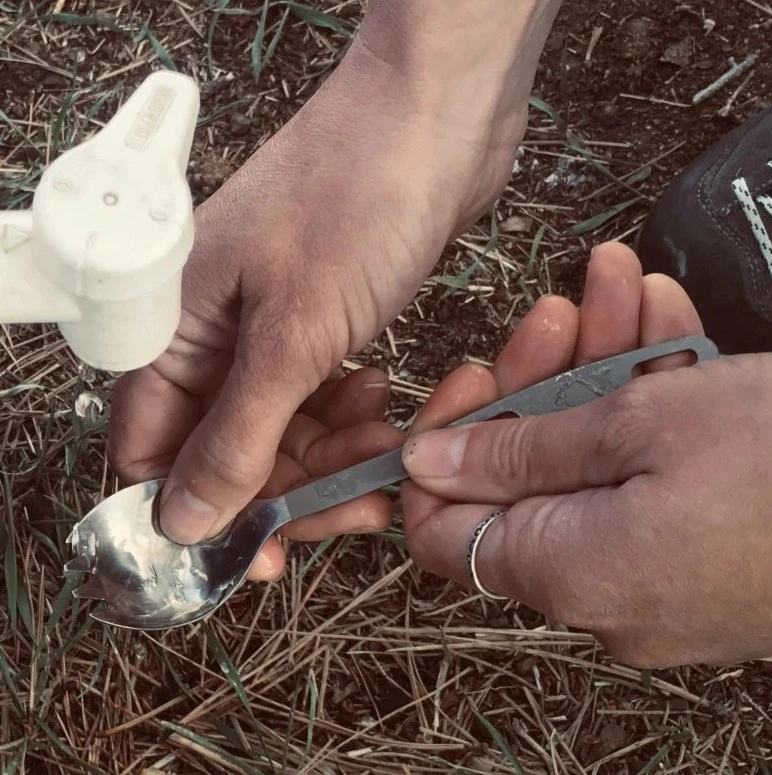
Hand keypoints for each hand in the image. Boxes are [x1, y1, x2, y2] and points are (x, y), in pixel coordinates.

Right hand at [107, 0, 561, 578]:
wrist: (436, 122)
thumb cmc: (354, 201)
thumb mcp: (293, 334)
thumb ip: (236, 435)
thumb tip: (182, 519)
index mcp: (172, 327)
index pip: (155, 449)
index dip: (201, 511)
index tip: (259, 555)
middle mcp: (211, 331)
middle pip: (228, 450)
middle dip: (292, 486)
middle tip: (352, 503)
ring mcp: (268, 326)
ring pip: (283, 430)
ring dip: (333, 453)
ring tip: (384, 443)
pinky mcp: (320, 321)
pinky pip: (322, 397)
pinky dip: (353, 415)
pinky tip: (385, 399)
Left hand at [402, 241, 771, 668]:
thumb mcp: (637, 426)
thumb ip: (517, 451)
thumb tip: (426, 466)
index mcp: (564, 574)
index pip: (443, 528)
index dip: (445, 451)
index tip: (475, 376)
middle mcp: (602, 594)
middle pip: (526, 480)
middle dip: (540, 380)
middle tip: (563, 305)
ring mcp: (657, 579)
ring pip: (594, 464)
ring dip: (602, 371)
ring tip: (623, 282)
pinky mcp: (703, 554)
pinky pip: (649, 478)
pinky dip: (651, 405)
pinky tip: (665, 324)